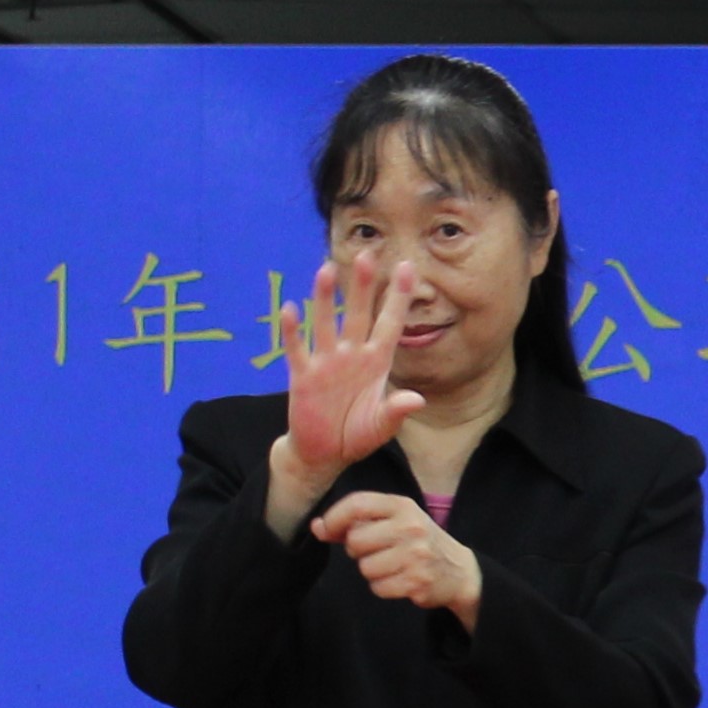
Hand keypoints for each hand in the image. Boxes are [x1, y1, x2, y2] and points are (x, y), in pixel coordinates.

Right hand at [265, 258, 426, 529]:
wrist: (324, 453)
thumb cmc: (356, 435)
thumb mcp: (380, 426)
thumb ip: (395, 411)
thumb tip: (416, 400)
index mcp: (377, 363)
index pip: (390, 323)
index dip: (399, 297)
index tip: (408, 266)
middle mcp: (352, 355)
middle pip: (359, 314)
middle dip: (363, 287)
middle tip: (368, 254)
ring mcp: (326, 363)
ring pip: (326, 323)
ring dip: (326, 298)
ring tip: (328, 269)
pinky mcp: (302, 376)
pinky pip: (297, 349)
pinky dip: (293, 331)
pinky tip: (291, 310)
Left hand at [310, 491, 481, 626]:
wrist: (460, 571)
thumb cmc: (418, 542)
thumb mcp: (392, 522)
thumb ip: (354, 522)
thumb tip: (316, 528)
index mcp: (402, 506)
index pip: (357, 504)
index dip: (334, 518)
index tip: (327, 530)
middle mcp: (411, 527)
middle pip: (356, 541)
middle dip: (357, 551)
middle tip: (376, 551)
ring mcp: (416, 555)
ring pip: (365, 567)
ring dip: (372, 571)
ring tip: (392, 566)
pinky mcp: (417, 581)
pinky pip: (378, 587)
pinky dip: (383, 587)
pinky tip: (400, 580)